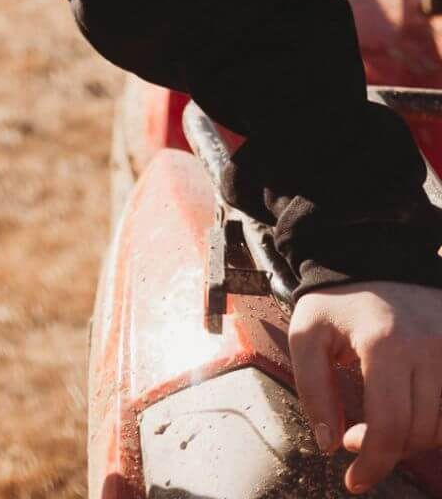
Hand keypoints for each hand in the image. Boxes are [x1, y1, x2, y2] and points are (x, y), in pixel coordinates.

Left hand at [289, 279, 441, 492]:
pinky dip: (434, 424)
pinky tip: (408, 414)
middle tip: (354, 438)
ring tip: (380, 422)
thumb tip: (329, 443)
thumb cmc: (338, 301)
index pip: (389, 427)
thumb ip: (312, 387)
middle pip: (418, 433)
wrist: (376, 259)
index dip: (372, 464)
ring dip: (412, 440)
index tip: (354, 481)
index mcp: (385, 343)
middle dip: (384, 451)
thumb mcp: (307, 333)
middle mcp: (428, 348)